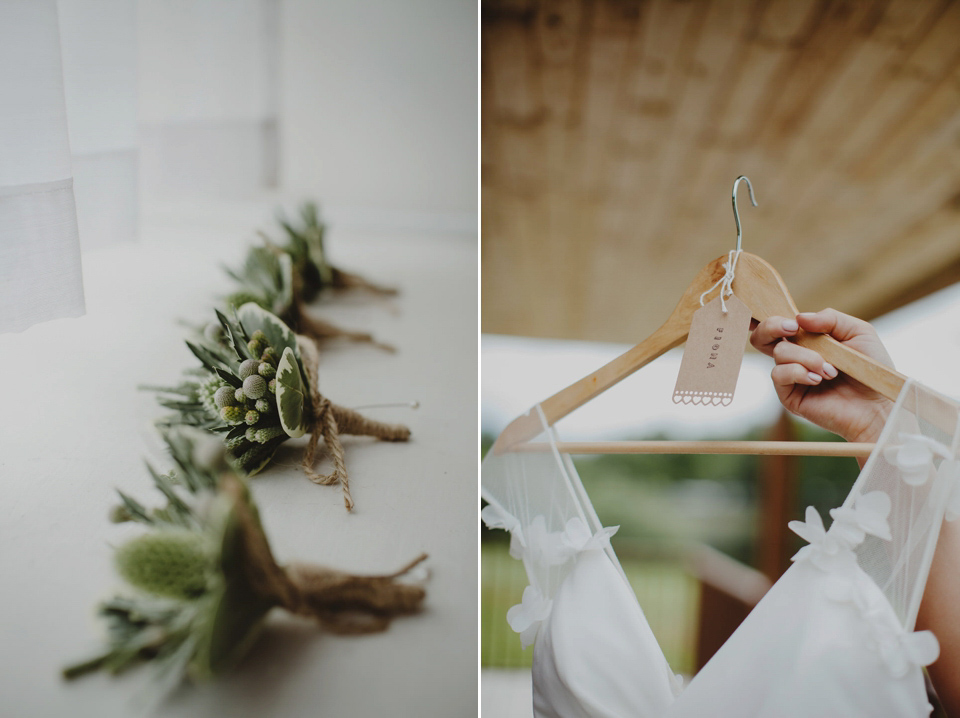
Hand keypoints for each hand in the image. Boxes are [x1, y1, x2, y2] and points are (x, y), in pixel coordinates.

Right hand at [750, 308, 894, 444]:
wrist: (876, 405)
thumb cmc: (870, 369)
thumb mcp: (858, 333)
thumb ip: (831, 319)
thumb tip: (799, 317)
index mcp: (808, 340)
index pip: (779, 325)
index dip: (777, 320)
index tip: (795, 323)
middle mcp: (795, 356)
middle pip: (762, 336)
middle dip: (771, 327)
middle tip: (793, 330)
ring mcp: (791, 376)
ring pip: (779, 352)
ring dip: (806, 356)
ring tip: (831, 371)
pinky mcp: (789, 395)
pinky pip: (779, 374)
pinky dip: (798, 372)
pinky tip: (818, 380)